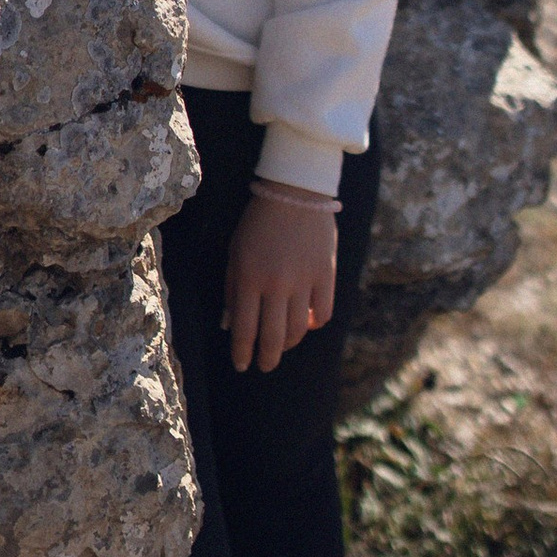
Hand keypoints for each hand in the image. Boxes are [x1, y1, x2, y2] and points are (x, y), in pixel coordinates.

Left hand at [223, 189, 337, 374]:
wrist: (295, 191)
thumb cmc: (258, 222)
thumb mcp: (236, 252)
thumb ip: (233, 289)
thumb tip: (230, 325)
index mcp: (250, 278)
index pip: (245, 330)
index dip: (242, 353)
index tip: (241, 365)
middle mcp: (277, 284)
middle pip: (273, 337)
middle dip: (267, 358)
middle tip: (264, 366)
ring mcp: (304, 281)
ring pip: (298, 330)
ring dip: (289, 344)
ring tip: (283, 346)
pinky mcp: (326, 274)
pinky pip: (324, 313)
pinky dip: (315, 324)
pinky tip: (308, 324)